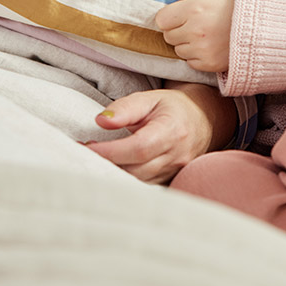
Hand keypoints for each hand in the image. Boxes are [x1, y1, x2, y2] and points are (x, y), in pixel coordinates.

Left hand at [86, 83, 236, 183]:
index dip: (110, 151)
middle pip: (136, 170)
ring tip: (92, 160)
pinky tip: (110, 170)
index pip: (138, 148)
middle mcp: (175, 156)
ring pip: (138, 182)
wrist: (204, 120)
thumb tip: (101, 121)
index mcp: (171, 131)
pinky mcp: (169, 181)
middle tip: (81, 153)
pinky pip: (143, 186)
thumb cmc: (173, 107)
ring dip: (113, 174)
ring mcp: (174, 172)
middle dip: (106, 164)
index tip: (85, 147)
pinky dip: (124, 180)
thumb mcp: (149, 99)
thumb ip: (125, 108)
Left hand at [155, 0, 235, 72]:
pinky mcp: (209, 65)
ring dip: (187, 43)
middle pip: (168, 36)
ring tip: (206, 34)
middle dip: (178, 29)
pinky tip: (212, 45)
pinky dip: (198, 56)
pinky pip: (191, 62)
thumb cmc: (243, 2)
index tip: (183, 13)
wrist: (268, 27)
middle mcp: (194, 31)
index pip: (162, 19)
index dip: (170, 16)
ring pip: (179, 50)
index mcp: (194, 8)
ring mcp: (202, 50)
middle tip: (197, 22)